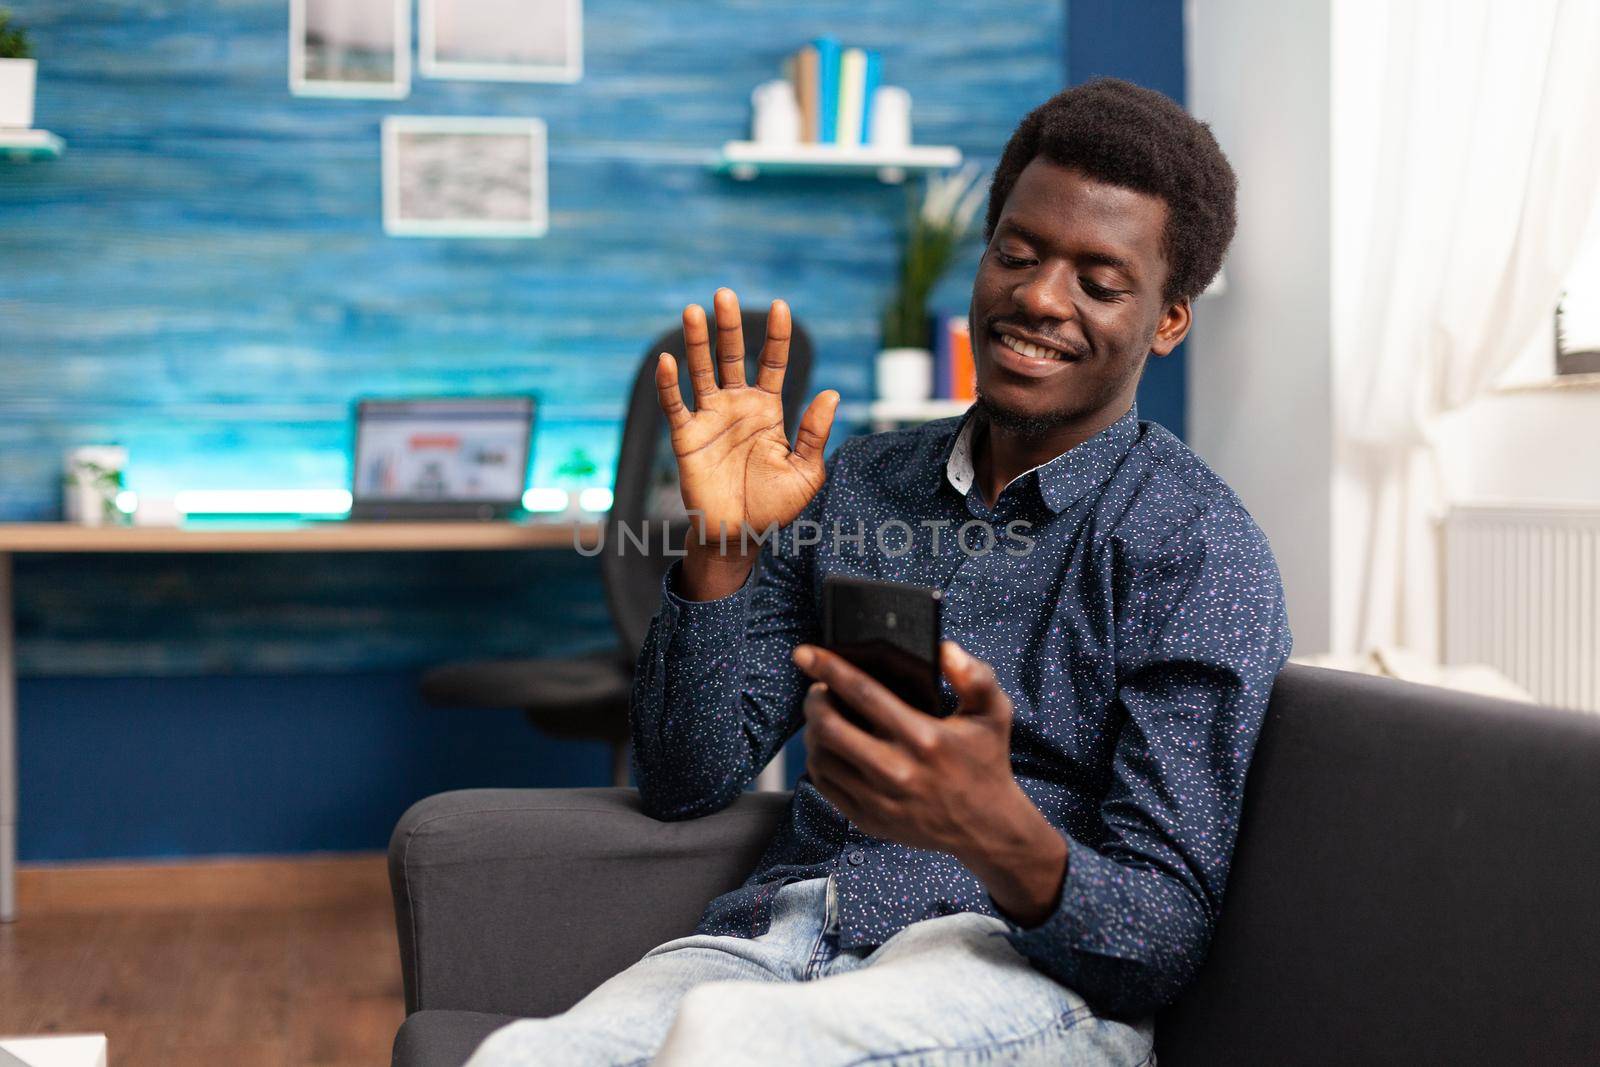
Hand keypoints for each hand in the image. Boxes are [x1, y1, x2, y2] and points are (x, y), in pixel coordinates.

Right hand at [656, 289, 838, 598]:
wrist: (739, 535)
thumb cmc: (775, 506)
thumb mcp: (806, 471)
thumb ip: (815, 433)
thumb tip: (833, 393)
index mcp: (768, 410)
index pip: (773, 363)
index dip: (776, 336)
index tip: (780, 306)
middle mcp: (737, 406)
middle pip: (733, 357)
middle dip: (729, 326)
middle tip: (724, 295)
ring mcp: (710, 418)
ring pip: (702, 371)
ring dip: (696, 342)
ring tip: (693, 311)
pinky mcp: (687, 437)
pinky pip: (676, 405)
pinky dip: (669, 384)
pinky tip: (667, 361)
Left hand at [793, 641, 1068, 926]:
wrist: (987, 827)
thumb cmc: (986, 760)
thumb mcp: (993, 713)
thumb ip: (974, 676)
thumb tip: (943, 649)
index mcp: (924, 738)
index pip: (864, 694)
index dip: (829, 668)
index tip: (805, 653)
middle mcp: (897, 771)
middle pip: (830, 727)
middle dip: (814, 701)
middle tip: (818, 689)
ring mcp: (880, 800)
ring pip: (821, 758)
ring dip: (813, 731)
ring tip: (823, 716)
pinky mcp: (869, 820)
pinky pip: (825, 786)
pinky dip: (818, 760)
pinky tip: (828, 747)